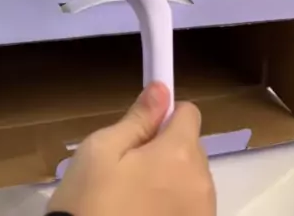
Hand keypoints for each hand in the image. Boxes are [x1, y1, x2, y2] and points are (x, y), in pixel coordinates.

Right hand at [47, 82, 215, 215]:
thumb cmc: (91, 201)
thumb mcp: (101, 151)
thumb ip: (137, 119)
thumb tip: (162, 90)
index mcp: (179, 154)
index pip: (189, 112)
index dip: (164, 114)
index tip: (141, 129)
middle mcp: (201, 183)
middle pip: (191, 147)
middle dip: (166, 149)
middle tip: (129, 167)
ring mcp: (203, 213)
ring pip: (192, 178)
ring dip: (172, 179)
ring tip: (134, 196)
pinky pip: (191, 206)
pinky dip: (174, 205)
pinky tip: (144, 213)